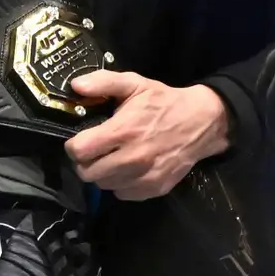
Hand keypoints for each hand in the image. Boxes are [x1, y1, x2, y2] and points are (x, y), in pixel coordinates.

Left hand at [65, 68, 229, 199]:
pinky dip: (120, 184)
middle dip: (85, 162)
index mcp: (123, 131)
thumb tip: (75, 86)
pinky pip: (123, 194)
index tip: (79, 140)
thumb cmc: (163, 102)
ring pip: (104, 185)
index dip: (74, 146)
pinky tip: (127, 168)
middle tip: (94, 151)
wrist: (200, 122)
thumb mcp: (134, 83)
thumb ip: (103, 82)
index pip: (80, 151)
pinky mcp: (155, 188)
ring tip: (111, 158)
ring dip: (102, 174)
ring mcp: (144, 177)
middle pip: (88, 173)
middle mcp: (132, 158)